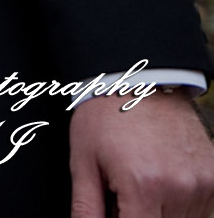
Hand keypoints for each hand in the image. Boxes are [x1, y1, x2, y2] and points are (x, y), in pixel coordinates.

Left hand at [68, 90, 213, 217]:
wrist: (138, 81)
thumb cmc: (104, 116)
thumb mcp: (82, 161)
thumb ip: (86, 208)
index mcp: (143, 185)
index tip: (115, 207)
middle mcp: (179, 187)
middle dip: (138, 215)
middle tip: (122, 191)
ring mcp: (202, 183)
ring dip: (159, 212)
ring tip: (140, 181)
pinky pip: (198, 209)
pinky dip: (178, 202)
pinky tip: (161, 177)